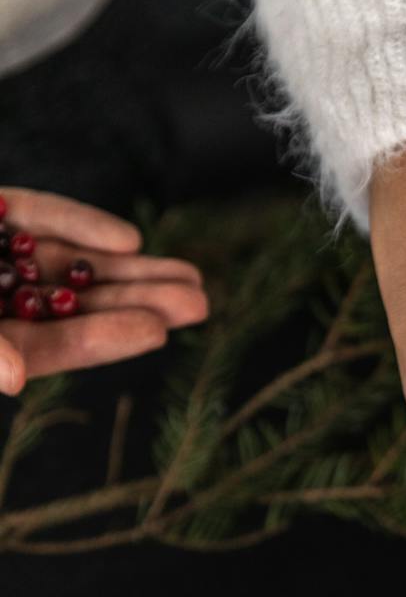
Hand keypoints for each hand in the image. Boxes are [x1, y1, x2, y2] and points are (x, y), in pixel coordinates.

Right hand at [0, 188, 208, 394]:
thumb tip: (14, 379)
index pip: (52, 346)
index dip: (105, 338)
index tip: (157, 332)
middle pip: (77, 305)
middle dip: (137, 302)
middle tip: (197, 305)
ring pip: (72, 263)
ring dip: (129, 270)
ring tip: (190, 278)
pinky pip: (41, 217)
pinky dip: (82, 226)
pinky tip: (129, 241)